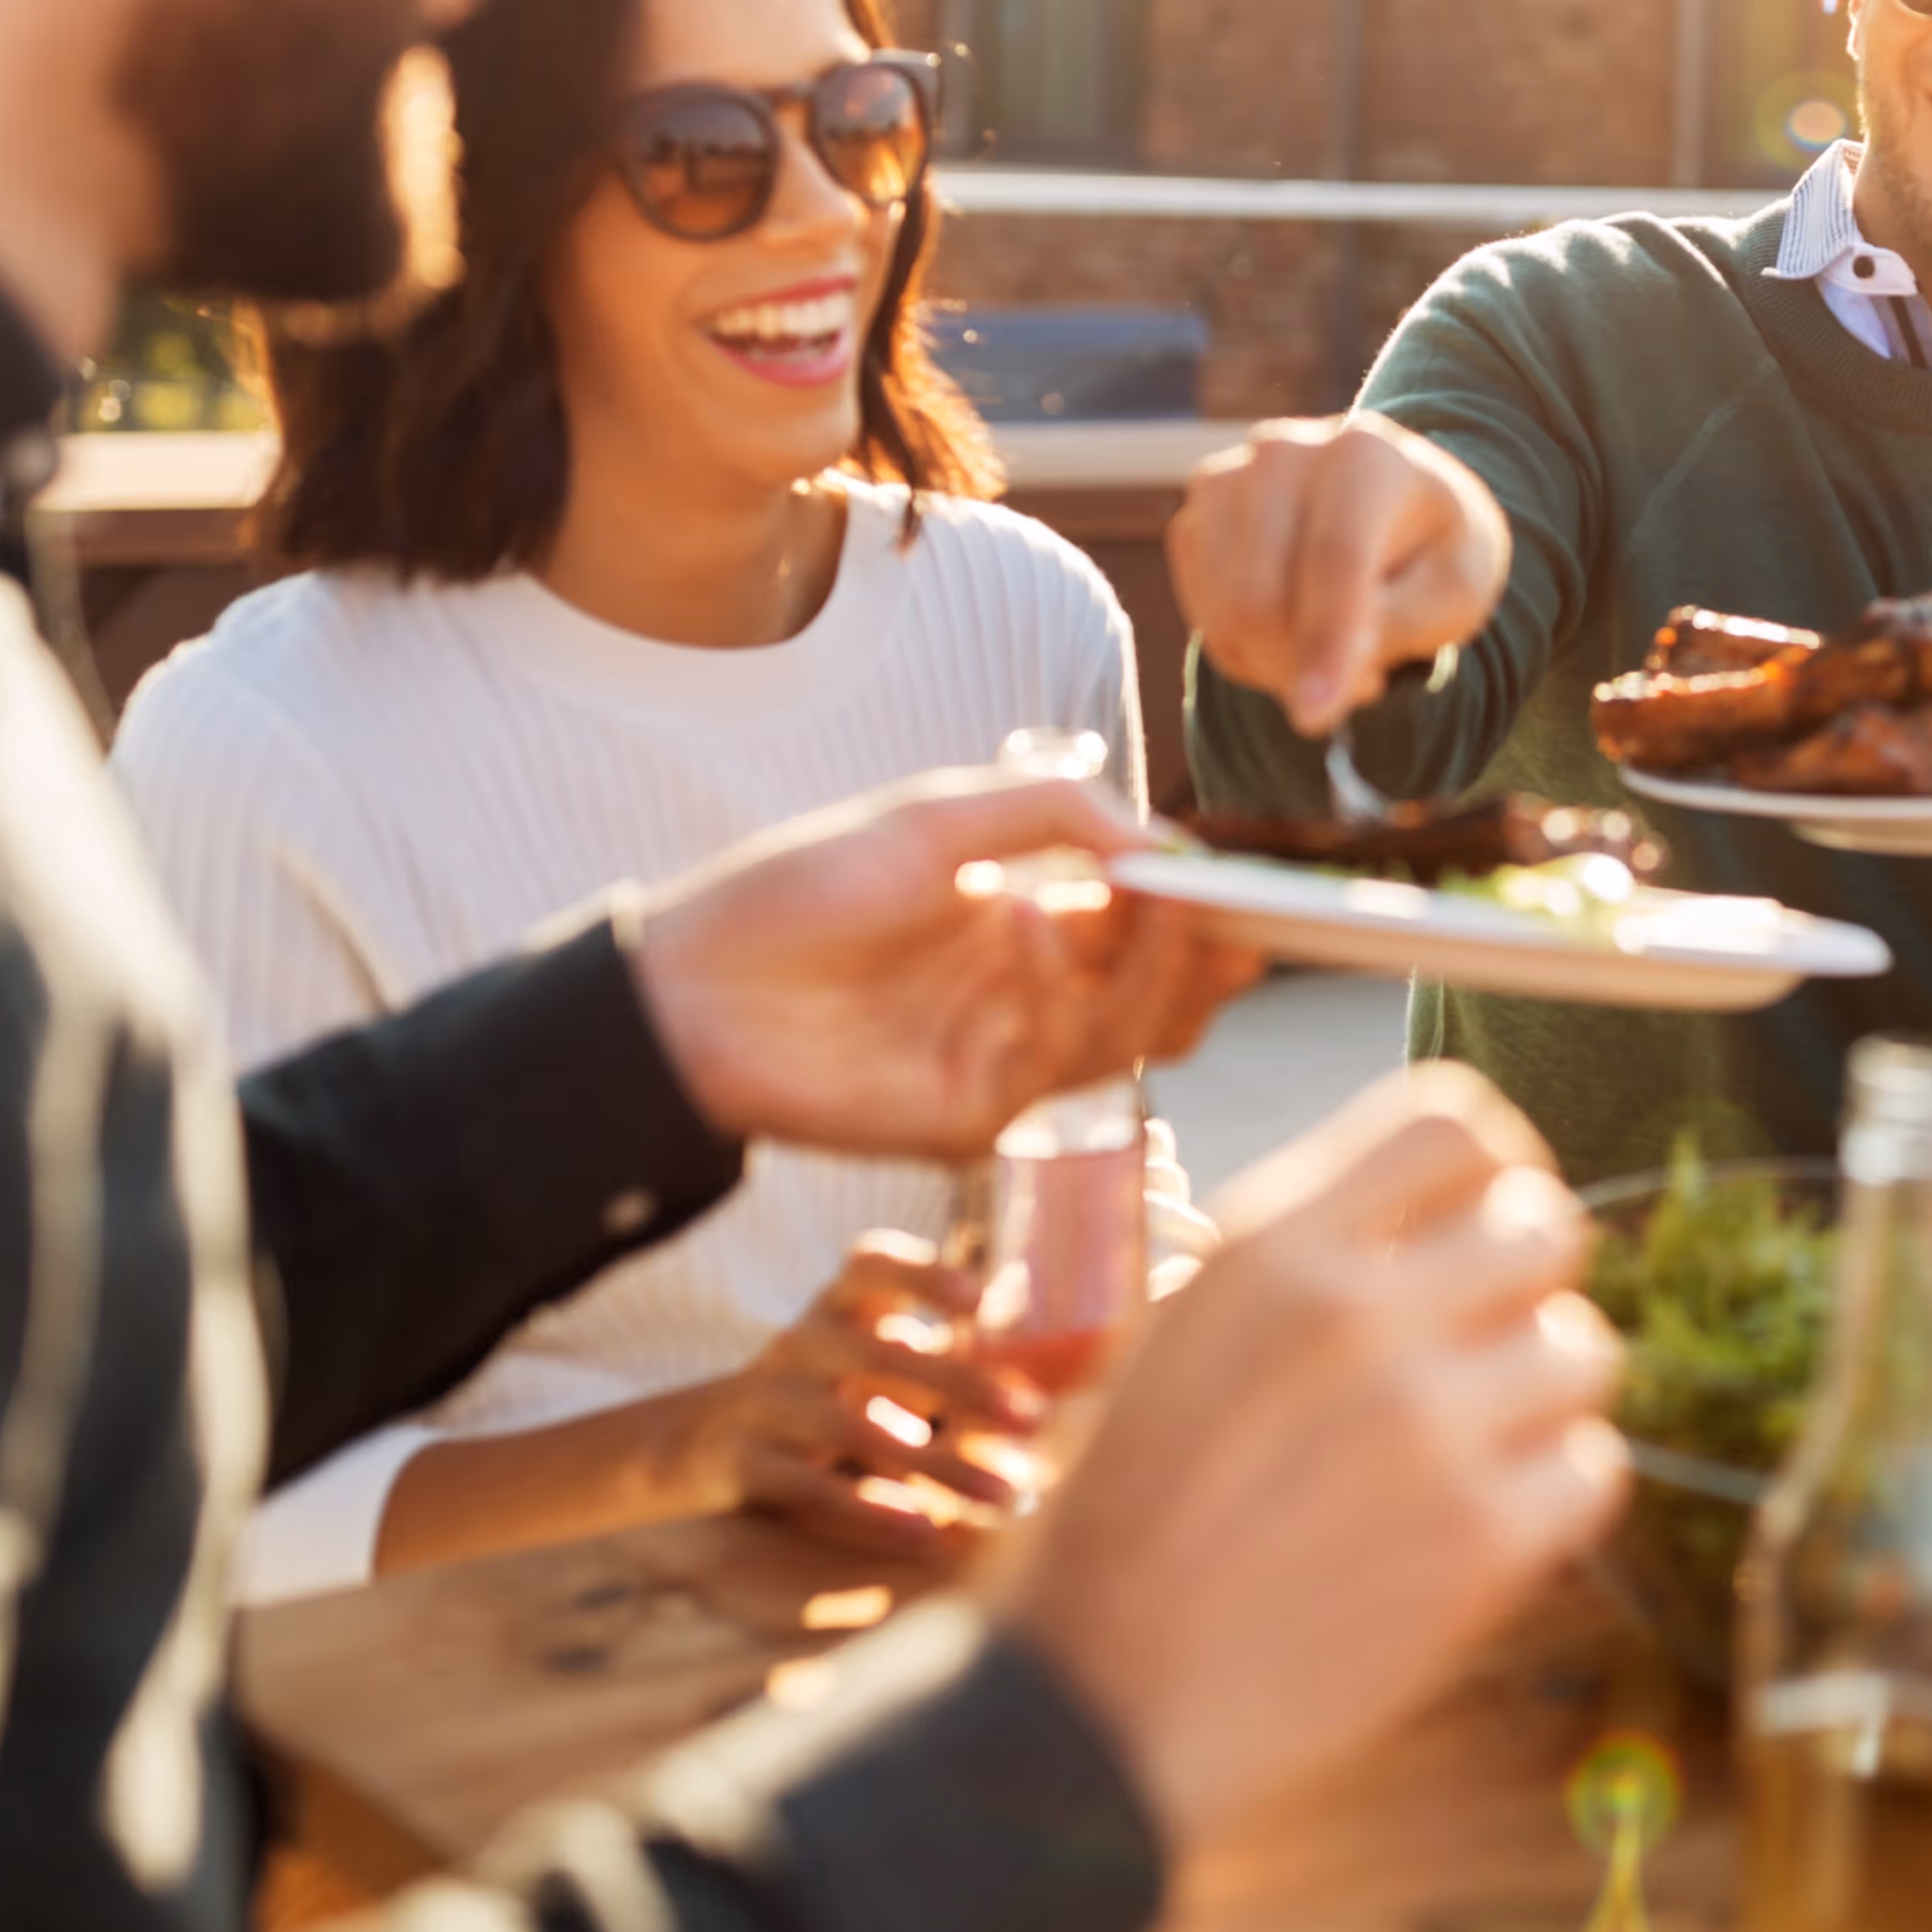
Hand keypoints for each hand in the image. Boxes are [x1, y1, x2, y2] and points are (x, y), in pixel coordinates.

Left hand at [626, 769, 1260, 1162]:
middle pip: (1157, 1001)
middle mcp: (1027, 1004)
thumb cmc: (800, 892)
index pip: (1142, 932)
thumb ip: (1053, 812)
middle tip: (1238, 918)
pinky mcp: (969, 1119)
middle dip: (1205, 960)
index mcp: (1027, 931)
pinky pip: (1050, 1067)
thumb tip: (1163, 840)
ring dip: (1152, 973)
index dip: (1197, 911)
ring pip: (1126, 1041)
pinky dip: (1053, 989)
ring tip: (1156, 904)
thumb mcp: (937, 819)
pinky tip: (1030, 922)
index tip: (1241, 881)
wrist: (690, 983)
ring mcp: (1003, 1065)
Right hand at [691, 1231, 1047, 1556]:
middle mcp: (799, 1345)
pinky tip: (924, 1531)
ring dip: (937, 1464)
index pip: (870, 1267)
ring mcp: (765, 1402)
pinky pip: (809, 1484)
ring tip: (1004, 1497)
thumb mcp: (857, 1368)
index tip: (980, 1301)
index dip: (924, 1273)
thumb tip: (1030, 1404)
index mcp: (833, 1312)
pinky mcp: (742, 1462)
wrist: (686, 1446)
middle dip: (961, 1384)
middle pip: (879, 1353)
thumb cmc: (808, 1401)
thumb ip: (930, 1370)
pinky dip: (869, 1509)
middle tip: (1033, 1419)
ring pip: (852, 1427)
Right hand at [992, 1065, 1622, 1853]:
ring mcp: (1430, 1429)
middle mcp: (1358, 1316)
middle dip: (1525, 1286)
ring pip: (1587, 1349)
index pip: (1457, 1118)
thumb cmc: (1122, 1522)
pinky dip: (1556, 1493)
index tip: (1483, 1218)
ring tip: (1474, 1445)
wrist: (1095, 1707)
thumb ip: (1302, 1260)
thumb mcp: (1175, 1333)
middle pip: (1547, 1224)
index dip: (1493, 1168)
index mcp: (1270, 1247)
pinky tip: (1485, 1520)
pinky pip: (1598, 1466)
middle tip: (1481, 1349)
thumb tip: (1432, 1213)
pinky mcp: (1483, 1545)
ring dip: (1544, 1395)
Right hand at [1171, 413, 1510, 736]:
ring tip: (1336, 651)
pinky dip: (1249, 651)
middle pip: (1261, 597)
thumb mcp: (1454, 591)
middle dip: (1303, 668)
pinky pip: (1206, 618)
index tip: (1316, 718)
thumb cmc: (1434, 552)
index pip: (1333, 558)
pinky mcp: (1195, 518)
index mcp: (1364, 456)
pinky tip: (1295, 633)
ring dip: (1278, 665)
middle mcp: (1282, 453)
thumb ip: (1399, 626)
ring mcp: (1226, 481)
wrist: (1396, 507)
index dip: (1323, 643)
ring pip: (1225, 614)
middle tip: (1364, 682)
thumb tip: (1326, 675)